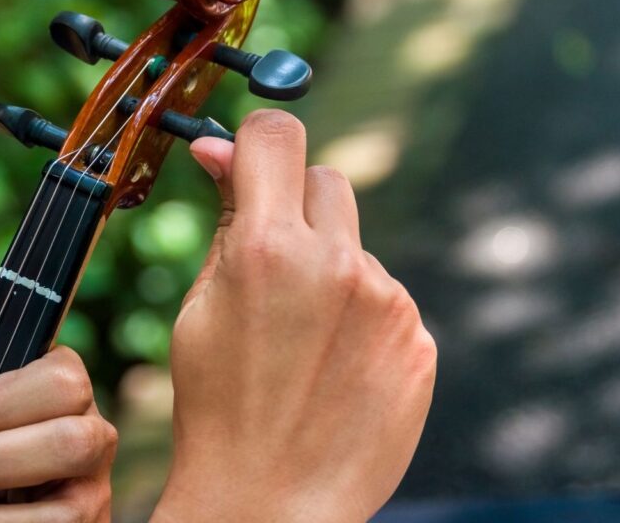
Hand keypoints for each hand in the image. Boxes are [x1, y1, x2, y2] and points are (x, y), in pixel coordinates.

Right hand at [152, 110, 436, 522]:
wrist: (272, 501)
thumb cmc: (219, 408)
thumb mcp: (201, 306)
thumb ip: (224, 219)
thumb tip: (222, 150)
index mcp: (266, 249)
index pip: (278, 134)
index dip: (260, 140)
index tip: (254, 159)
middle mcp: (335, 264)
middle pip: (326, 179)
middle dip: (297, 206)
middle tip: (275, 261)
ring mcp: (387, 302)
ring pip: (356, 246)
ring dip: (332, 270)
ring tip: (305, 340)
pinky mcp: (419, 339)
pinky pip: (387, 298)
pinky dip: (363, 317)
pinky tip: (338, 366)